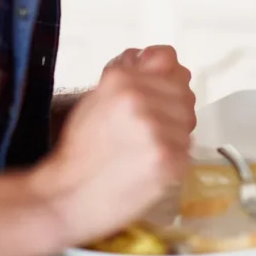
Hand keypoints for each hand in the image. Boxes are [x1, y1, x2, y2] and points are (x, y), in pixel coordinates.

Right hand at [32, 45, 195, 246]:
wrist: (67, 198)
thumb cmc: (79, 152)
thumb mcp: (95, 100)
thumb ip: (128, 77)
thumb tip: (153, 60)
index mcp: (121, 81)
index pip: (167, 58)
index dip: (166, 72)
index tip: (163, 83)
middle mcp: (141, 100)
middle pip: (183, 90)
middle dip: (172, 105)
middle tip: (151, 127)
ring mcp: (158, 130)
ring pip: (188, 119)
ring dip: (174, 131)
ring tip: (147, 148)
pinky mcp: (170, 159)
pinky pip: (188, 147)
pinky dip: (174, 155)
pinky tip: (151, 163)